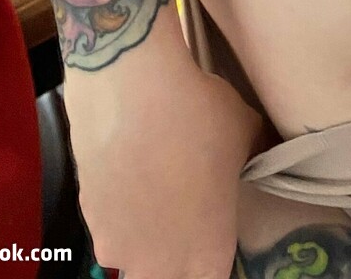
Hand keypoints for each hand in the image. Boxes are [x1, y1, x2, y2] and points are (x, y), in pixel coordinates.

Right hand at [63, 40, 270, 278]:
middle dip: (173, 255)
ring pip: (133, 254)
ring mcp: (118, 248)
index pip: (211, 278)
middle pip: (166, 276)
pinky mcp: (89, 222)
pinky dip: (119, 205)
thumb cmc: (199, 116)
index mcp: (206, 256)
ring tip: (154, 184)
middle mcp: (159, 266)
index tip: (213, 230)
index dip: (211, 257)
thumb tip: (262, 152)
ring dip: (143, 231)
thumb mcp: (245, 132)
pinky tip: (128, 168)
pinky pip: (110, 224)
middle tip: (184, 214)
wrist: (133, 89)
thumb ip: (255, 157)